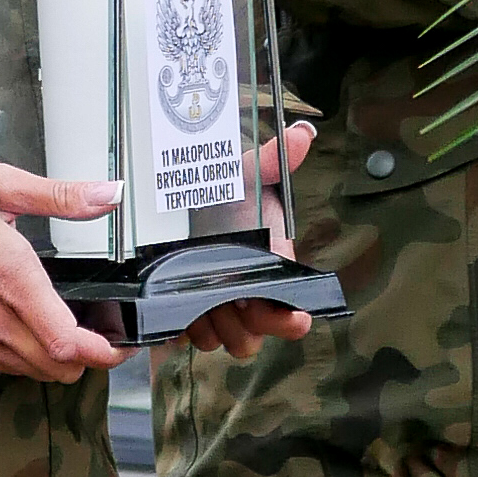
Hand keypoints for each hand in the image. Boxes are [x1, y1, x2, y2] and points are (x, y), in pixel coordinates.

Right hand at [0, 168, 127, 382]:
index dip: (101, 354)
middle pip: (53, 367)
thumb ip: (62, 197)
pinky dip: (17, 358)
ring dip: (49, 361)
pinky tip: (19, 333)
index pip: (68, 343)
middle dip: (82, 360)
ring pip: (26, 371)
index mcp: (14, 278)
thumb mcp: (5, 187)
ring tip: (59, 335)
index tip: (118, 346)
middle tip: (96, 339)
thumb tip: (110, 193)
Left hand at [167, 123, 322, 355]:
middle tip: (226, 301)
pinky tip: (176, 309)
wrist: (187, 201)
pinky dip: (180, 329)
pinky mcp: (183, 313)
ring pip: (216, 342)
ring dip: (209, 327)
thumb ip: (275, 159)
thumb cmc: (225, 193)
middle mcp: (244, 298)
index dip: (286, 320)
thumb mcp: (248, 174)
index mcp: (270, 274)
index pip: (289, 317)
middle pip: (249, 340)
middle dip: (239, 326)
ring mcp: (213, 308)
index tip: (286, 313)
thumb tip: (302, 135)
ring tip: (199, 301)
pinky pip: (183, 339)